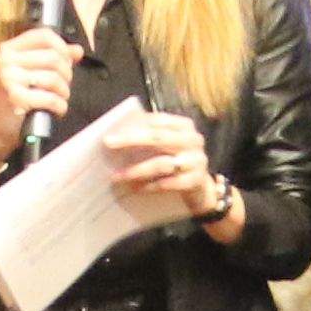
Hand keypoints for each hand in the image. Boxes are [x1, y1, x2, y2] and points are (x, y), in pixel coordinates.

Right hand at [0, 28, 79, 166]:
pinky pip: (49, 97)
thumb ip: (54, 58)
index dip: (63, 47)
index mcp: (9, 49)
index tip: (68, 61)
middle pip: (52, 57)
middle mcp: (6, 60)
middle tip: (64, 86)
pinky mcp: (14, 97)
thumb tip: (77, 51)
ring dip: (64, 91)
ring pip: (53, 77)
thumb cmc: (15, 99)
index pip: (44, 36)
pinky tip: (58, 109)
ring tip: (61, 98)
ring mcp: (8, 78)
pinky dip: (59, 105)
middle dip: (66, 73)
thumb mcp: (32, 72)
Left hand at [99, 108, 214, 211]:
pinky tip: (135, 189)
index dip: (133, 126)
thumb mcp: (167, 146)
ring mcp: (196, 161)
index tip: (111, 132)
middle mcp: (193, 140)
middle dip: (131, 140)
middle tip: (109, 144)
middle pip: (158, 138)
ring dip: (136, 170)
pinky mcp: (196, 181)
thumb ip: (150, 137)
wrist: (201, 190)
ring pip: (161, 163)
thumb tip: (117, 135)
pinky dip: (150, 186)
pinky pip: (168, 184)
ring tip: (117, 176)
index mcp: (184, 126)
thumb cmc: (177, 163)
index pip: (157, 121)